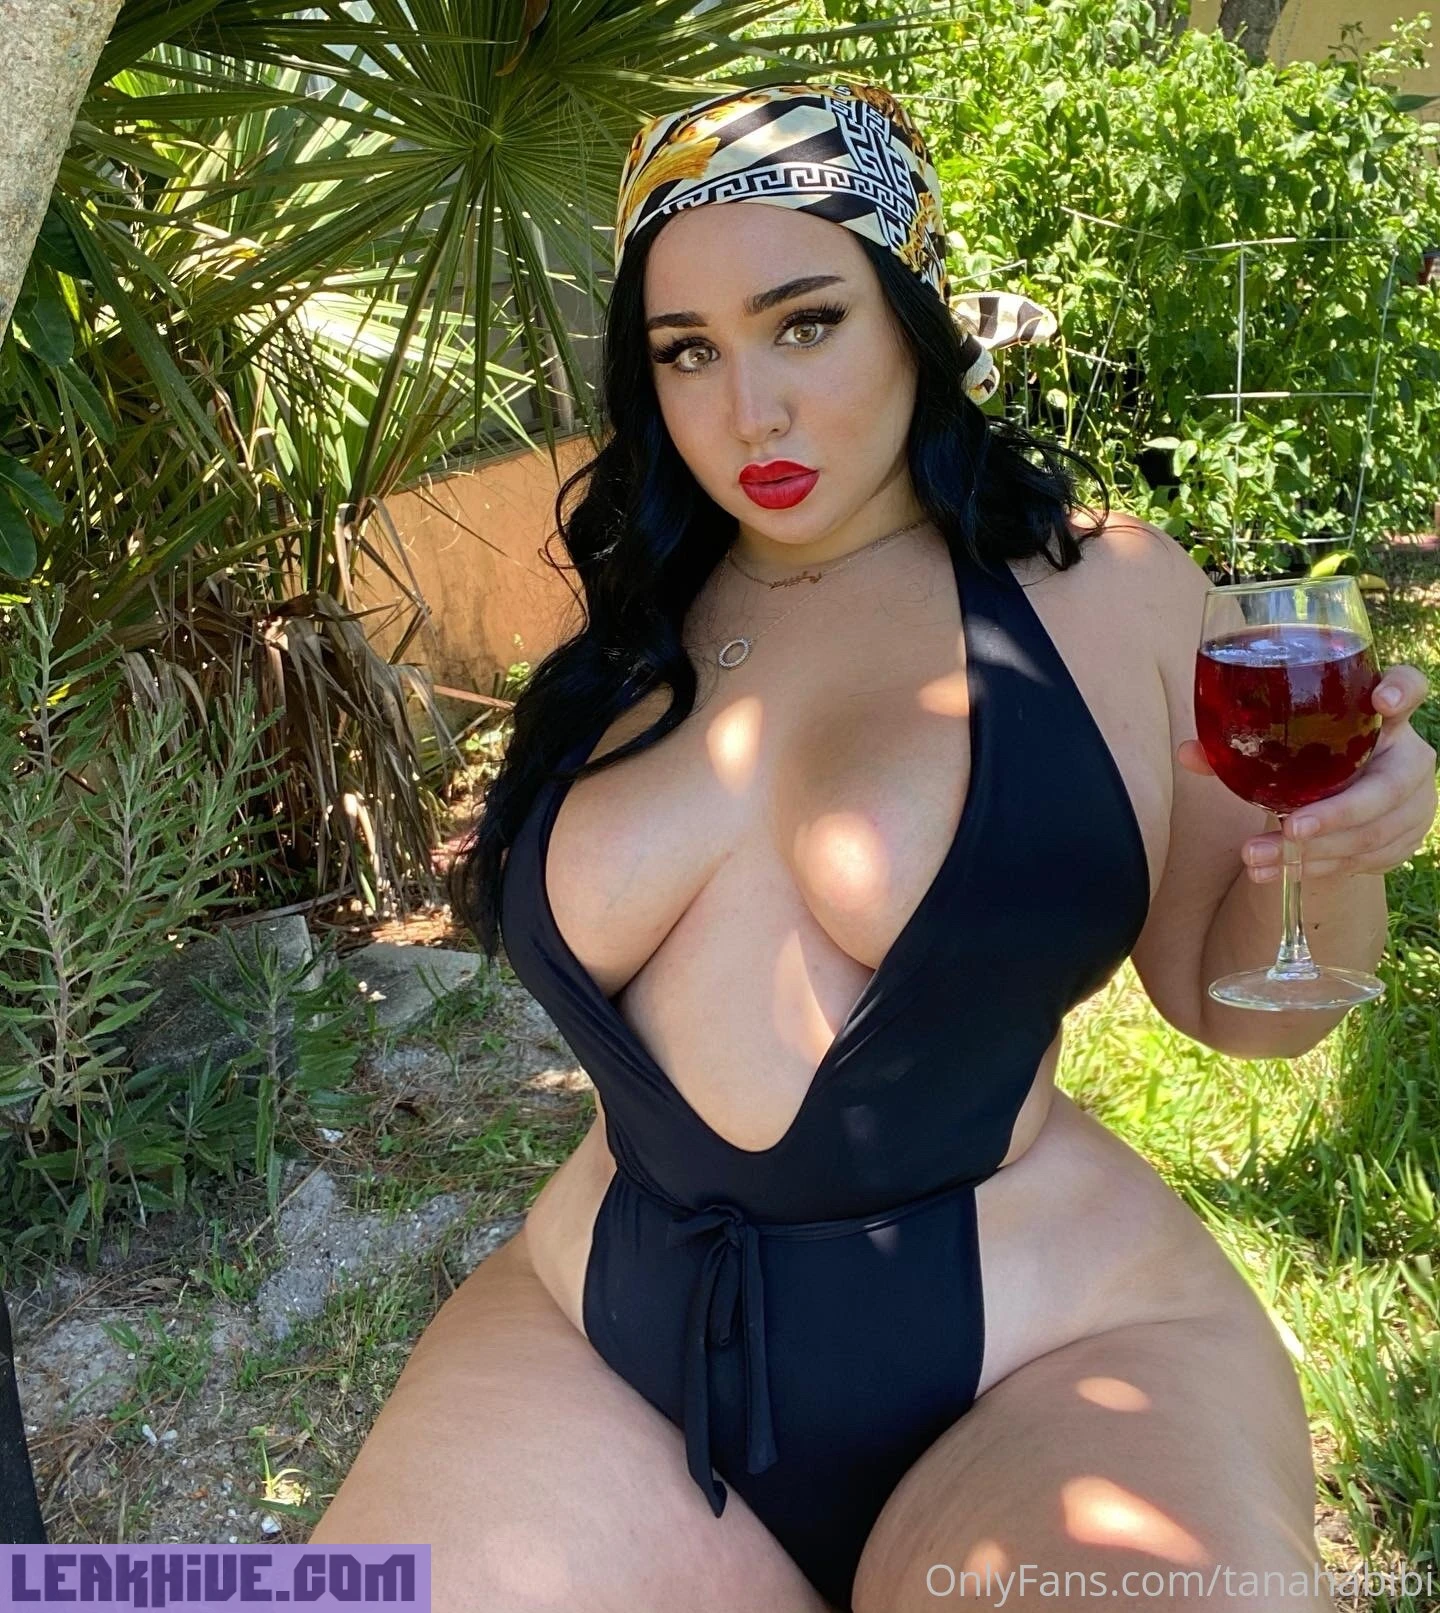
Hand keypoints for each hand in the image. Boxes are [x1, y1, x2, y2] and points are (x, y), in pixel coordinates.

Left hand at [1178, 664, 1437, 881]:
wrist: (1343, 806)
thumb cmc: (1311, 763)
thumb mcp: (1285, 750)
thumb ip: (1238, 747)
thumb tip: (1188, 752)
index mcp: (1380, 717)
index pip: (1409, 688)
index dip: (1401, 690)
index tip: (1381, 699)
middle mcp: (1406, 756)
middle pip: (1388, 786)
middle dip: (1339, 812)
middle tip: (1292, 828)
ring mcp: (1413, 801)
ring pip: (1373, 832)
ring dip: (1316, 852)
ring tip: (1260, 858)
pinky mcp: (1406, 839)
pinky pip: (1366, 860)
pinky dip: (1321, 869)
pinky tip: (1281, 872)